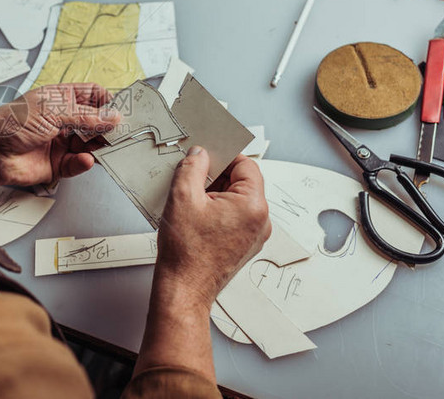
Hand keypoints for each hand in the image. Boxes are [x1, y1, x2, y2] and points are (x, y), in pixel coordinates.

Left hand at [0, 83, 119, 187]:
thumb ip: (85, 116)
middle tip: (119, 131)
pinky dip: (84, 163)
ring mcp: (61, 142)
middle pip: (95, 121)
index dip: (107, 101)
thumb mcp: (53, 111)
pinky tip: (86, 159)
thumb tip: (112, 116)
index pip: (91, 95)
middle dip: (107, 126)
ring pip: (90, 144)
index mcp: (60, 99)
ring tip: (105, 147)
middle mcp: (63, 120)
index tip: (120, 108)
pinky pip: (78, 163)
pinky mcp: (57, 164)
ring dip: (98, 146)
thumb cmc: (11, 123)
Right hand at [133, 147, 269, 380]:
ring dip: (214, 193)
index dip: (224, 155)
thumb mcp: (182, 197)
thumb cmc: (186, 253)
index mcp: (253, 206)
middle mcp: (261, 221)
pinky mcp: (243, 245)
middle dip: (216, 175)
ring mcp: (254, 235)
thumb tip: (200, 154)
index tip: (207, 154)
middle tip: (192, 177)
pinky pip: (233, 216)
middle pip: (242, 182)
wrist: (184, 290)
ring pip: (236, 199)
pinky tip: (194, 214)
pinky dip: (216, 210)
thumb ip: (192, 168)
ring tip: (190, 200)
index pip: (246, 165)